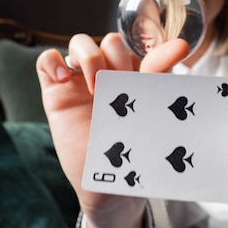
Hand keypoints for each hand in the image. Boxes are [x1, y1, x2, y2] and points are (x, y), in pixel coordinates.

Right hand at [36, 32, 188, 227]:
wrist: (109, 185)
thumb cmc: (133, 150)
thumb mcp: (148, 110)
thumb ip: (158, 75)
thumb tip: (180, 45)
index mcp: (132, 75)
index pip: (139, 46)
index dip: (153, 44)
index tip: (177, 50)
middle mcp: (107, 74)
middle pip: (110, 42)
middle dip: (118, 58)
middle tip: (123, 85)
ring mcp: (79, 81)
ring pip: (79, 43)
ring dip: (90, 57)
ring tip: (95, 85)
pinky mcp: (55, 91)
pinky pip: (46, 60)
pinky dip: (53, 60)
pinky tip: (64, 77)